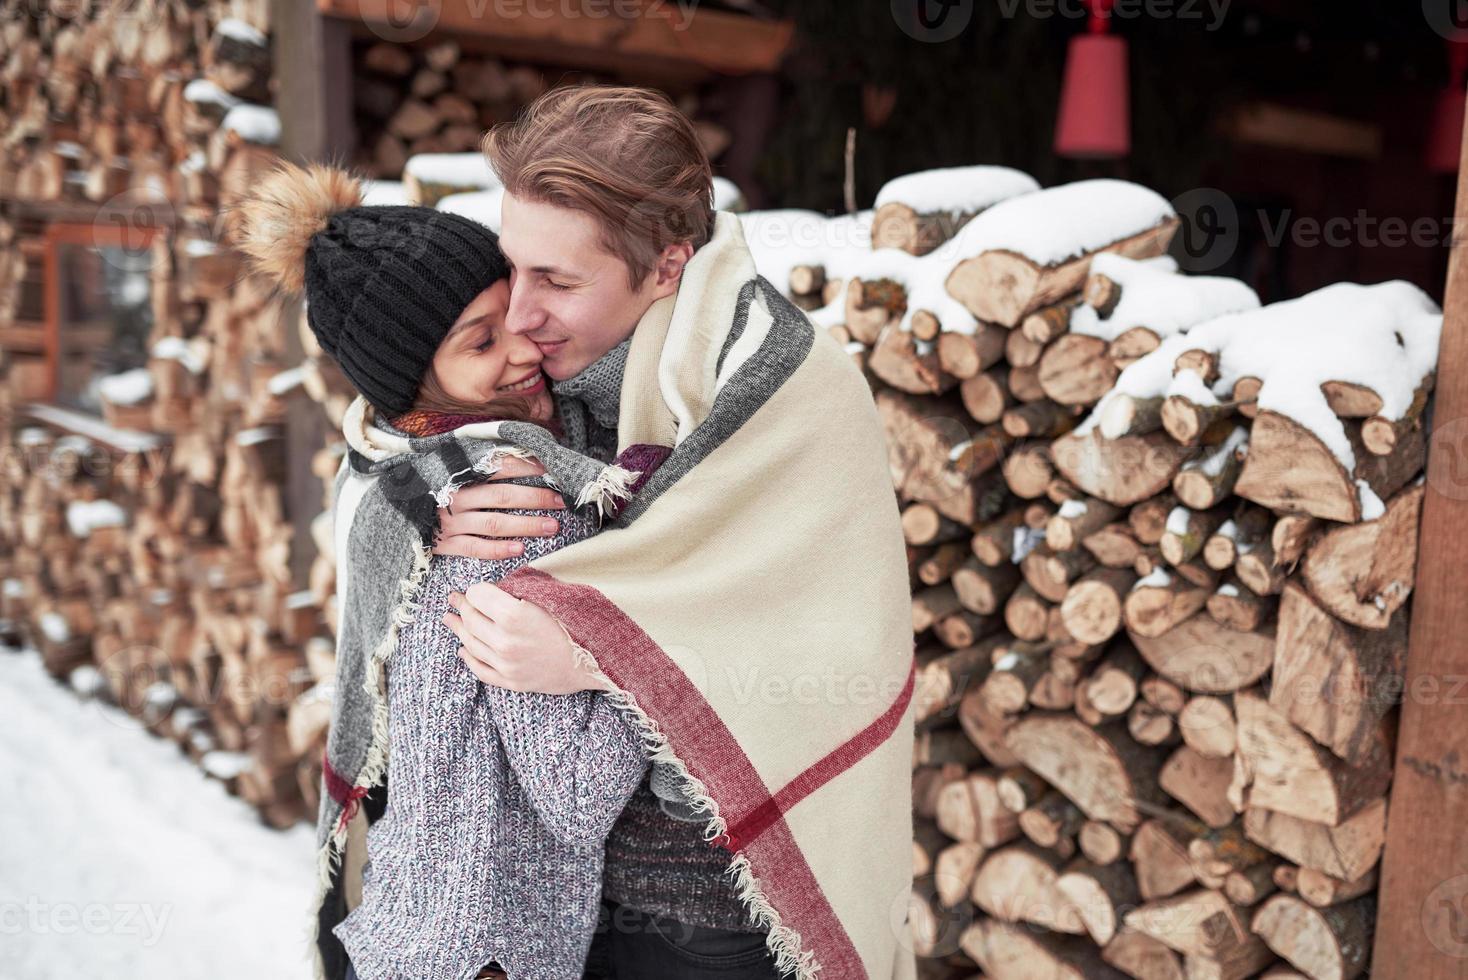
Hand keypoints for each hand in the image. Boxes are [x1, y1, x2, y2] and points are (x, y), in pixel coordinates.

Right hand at [433, 456, 565, 559]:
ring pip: (494, 524)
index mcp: (458, 475)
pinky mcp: (444, 545)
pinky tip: (520, 550)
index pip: (499, 467)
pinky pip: (475, 549)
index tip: (552, 472)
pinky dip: (499, 550)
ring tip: (551, 526)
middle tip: (561, 502)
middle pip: (502, 496)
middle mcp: (454, 497)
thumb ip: (476, 465)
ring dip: (525, 525)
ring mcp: (449, 522)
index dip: (527, 469)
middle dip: (535, 498)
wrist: (392, 514)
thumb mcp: (446, 470)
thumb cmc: (428, 490)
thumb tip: (520, 456)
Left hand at [442, 581, 612, 693]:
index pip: (478, 595)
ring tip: (450, 619)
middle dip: (462, 605)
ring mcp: (506, 664)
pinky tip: (463, 648)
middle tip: (455, 598)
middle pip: (471, 618)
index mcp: (514, 616)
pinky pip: (480, 670)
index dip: (477, 589)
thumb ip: (520, 590)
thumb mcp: (550, 597)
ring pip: (470, 643)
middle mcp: (505, 641)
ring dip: (458, 629)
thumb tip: (496, 587)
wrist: (595, 662)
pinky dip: (469, 658)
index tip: (478, 588)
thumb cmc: (576, 624)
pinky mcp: (511, 681)